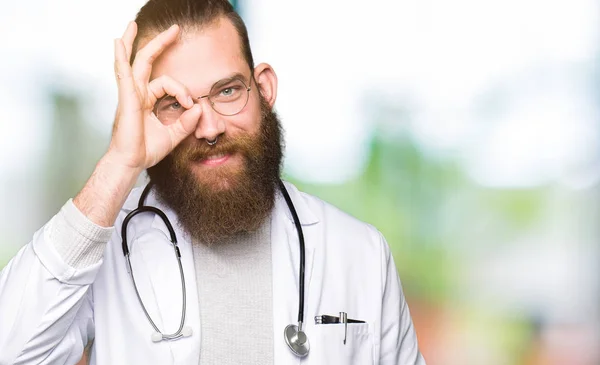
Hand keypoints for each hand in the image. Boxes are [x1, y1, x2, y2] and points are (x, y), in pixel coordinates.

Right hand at [108, 22, 201, 170]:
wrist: (131, 162)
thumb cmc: (146, 150)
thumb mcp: (174, 135)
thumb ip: (187, 122)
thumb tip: (199, 109)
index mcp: (146, 100)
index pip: (167, 83)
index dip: (183, 91)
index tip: (191, 105)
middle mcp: (136, 93)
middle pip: (147, 61)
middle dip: (160, 43)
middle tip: (175, 29)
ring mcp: (129, 94)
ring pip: (134, 62)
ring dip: (133, 41)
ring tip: (133, 24)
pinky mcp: (126, 98)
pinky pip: (123, 73)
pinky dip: (120, 57)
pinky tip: (118, 42)